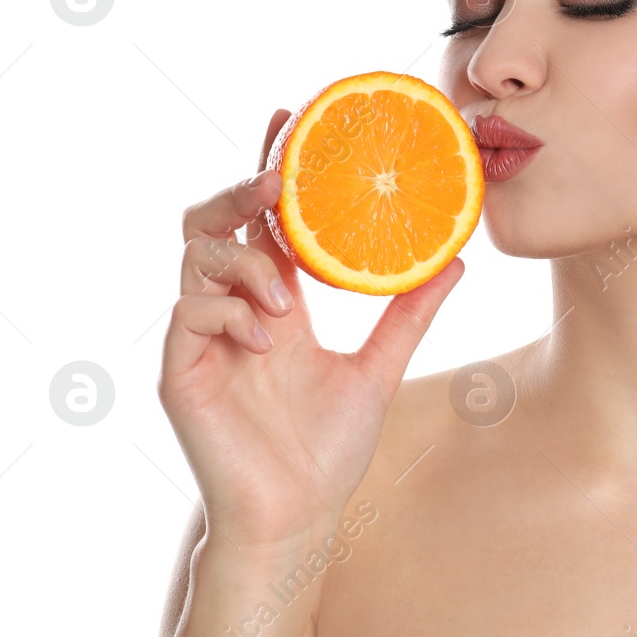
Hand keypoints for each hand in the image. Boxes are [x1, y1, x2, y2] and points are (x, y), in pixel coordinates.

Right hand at [157, 107, 464, 556]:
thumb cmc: (328, 451)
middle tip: (278, 180)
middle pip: (215, 220)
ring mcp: (203, 339)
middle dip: (242, 189)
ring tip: (288, 296)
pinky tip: (268, 336)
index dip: (272, 166)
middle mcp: (233, 309)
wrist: (298, 520)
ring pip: (197, 258)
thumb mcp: (379, 368)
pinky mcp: (180, 372)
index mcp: (275, 300)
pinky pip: (190, 314)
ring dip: (245, 262)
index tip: (291, 117)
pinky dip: (230, 312)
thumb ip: (409, 312)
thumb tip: (456, 258)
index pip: (266, 217)